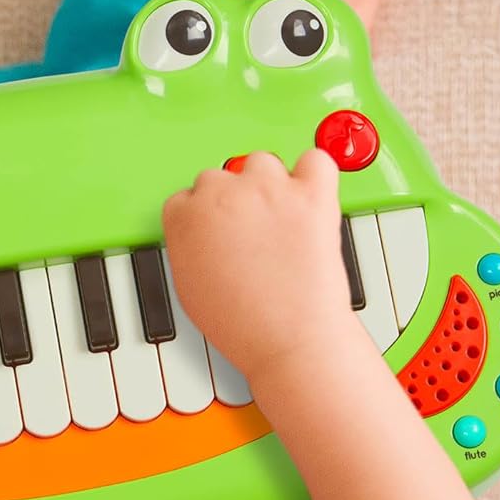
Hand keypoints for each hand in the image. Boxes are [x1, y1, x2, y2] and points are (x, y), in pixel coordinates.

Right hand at [162, 149, 353, 384]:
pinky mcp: (310, 193)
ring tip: (278, 219)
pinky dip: (313, 173)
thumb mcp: (187, 286)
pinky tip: (309, 195)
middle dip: (234, 200)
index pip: (187, 196)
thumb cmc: (241, 323)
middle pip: (222, 176)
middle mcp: (223, 193)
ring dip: (269, 184)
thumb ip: (189, 245)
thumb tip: (203, 232)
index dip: (204, 215)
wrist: (288, 339)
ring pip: (262, 163)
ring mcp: (268, 189)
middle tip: (250, 231)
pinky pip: (314, 160)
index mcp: (185, 216)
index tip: (217, 230)